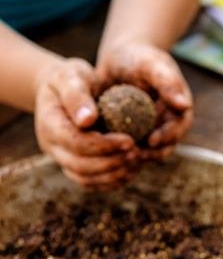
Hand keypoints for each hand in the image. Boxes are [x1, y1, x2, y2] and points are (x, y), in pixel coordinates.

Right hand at [34, 57, 138, 189]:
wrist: (64, 90)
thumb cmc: (72, 78)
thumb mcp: (74, 76)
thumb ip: (77, 95)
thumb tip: (87, 119)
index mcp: (49, 124)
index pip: (77, 144)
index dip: (104, 146)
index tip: (130, 140)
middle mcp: (51, 146)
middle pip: (81, 166)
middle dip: (111, 163)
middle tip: (137, 153)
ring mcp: (61, 158)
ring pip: (86, 179)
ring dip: (113, 175)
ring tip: (136, 161)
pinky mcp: (73, 166)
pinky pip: (91, 182)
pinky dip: (111, 181)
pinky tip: (130, 171)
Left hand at [96, 42, 192, 164]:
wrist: (117, 60)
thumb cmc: (137, 57)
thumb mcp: (151, 64)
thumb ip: (167, 82)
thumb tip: (184, 105)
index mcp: (178, 110)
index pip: (178, 129)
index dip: (167, 137)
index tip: (152, 141)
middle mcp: (167, 125)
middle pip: (164, 147)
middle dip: (151, 154)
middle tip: (134, 156)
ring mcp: (150, 133)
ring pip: (147, 154)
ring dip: (136, 159)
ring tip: (120, 159)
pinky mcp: (134, 138)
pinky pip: (130, 152)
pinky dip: (122, 155)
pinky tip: (109, 157)